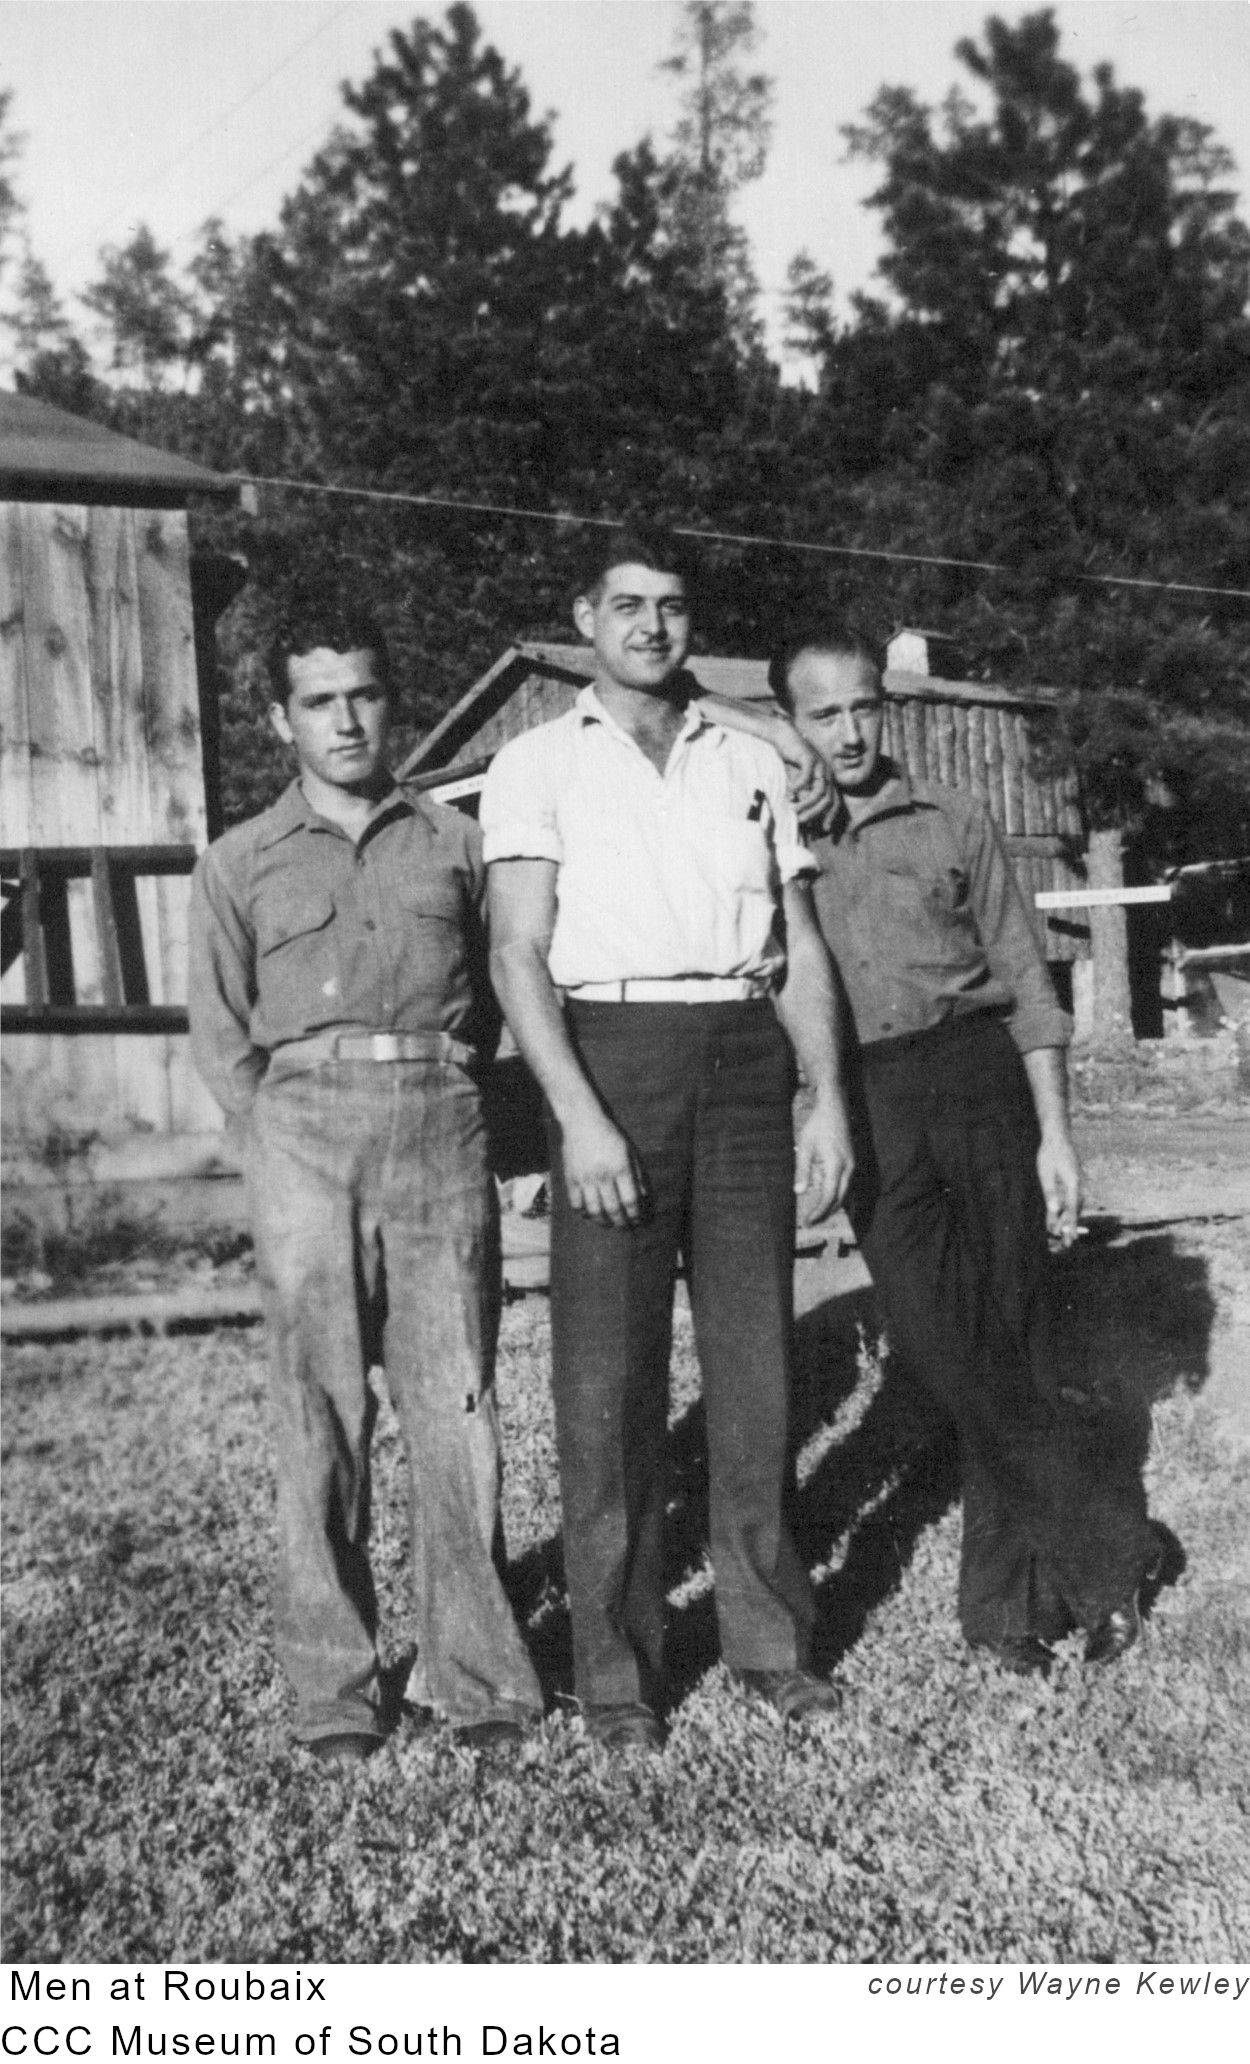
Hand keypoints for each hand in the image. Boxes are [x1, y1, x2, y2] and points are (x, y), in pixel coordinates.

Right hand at [560, 1108, 646, 1227]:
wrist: (582, 1122)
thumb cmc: (610, 1135)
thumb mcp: (630, 1152)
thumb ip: (637, 1175)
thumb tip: (643, 1197)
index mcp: (620, 1168)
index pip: (630, 1200)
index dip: (635, 1215)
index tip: (638, 1222)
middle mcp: (603, 1176)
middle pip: (613, 1209)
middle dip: (621, 1223)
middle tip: (625, 1227)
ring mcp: (585, 1178)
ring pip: (594, 1210)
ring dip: (602, 1221)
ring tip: (608, 1223)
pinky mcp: (570, 1178)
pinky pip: (576, 1203)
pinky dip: (583, 1212)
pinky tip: (589, 1213)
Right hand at [774, 724, 833, 823]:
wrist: (785, 737)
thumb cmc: (791, 761)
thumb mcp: (799, 781)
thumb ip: (803, 795)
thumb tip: (802, 815)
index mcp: (827, 779)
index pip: (835, 802)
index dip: (831, 816)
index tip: (823, 830)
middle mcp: (827, 773)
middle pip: (828, 799)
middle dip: (815, 813)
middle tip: (801, 821)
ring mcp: (819, 765)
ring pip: (819, 791)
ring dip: (806, 803)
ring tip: (793, 809)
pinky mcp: (809, 757)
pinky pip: (806, 777)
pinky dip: (798, 786)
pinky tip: (789, 792)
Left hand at [794, 1096, 854, 1222]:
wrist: (835, 1109)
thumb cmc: (818, 1126)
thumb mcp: (805, 1147)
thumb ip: (803, 1170)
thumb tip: (798, 1192)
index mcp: (837, 1166)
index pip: (829, 1196)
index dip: (819, 1211)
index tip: (808, 1221)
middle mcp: (849, 1168)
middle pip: (840, 1199)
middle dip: (826, 1213)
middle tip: (811, 1222)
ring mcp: (852, 1165)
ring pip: (845, 1193)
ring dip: (832, 1205)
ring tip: (816, 1214)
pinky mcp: (852, 1162)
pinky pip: (846, 1185)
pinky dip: (836, 1195)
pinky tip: (825, 1198)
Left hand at [1037, 1130, 1081, 1245]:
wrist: (1058, 1138)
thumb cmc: (1050, 1154)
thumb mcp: (1046, 1173)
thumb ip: (1050, 1192)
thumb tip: (1055, 1210)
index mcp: (1073, 1184)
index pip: (1073, 1209)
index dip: (1071, 1225)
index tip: (1072, 1238)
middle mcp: (1078, 1186)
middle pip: (1075, 1211)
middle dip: (1070, 1228)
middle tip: (1067, 1244)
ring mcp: (1077, 1185)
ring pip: (1074, 1207)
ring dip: (1068, 1221)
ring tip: (1063, 1236)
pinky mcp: (1073, 1183)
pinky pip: (1071, 1201)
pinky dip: (1066, 1211)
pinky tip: (1060, 1219)